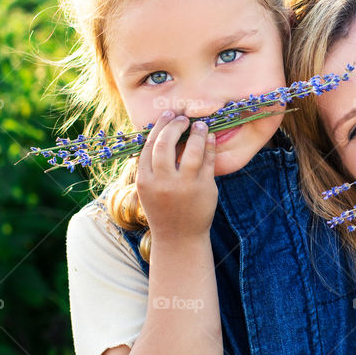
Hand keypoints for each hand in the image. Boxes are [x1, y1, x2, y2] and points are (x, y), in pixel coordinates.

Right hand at [136, 110, 217, 240]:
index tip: (168, 115)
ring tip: (200, 124)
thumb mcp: (149, 189)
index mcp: (145, 181)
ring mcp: (185, 186)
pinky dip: (210, 146)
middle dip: (175, 126)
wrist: (179, 238)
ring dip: (197, 133)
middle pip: (166, 144)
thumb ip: (152, 165)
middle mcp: (163, 183)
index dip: (159, 127)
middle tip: (183, 118)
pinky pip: (208, 161)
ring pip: (192, 150)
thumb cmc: (163, 209)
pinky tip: (210, 137)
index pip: (149, 145)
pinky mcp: (204, 189)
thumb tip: (163, 132)